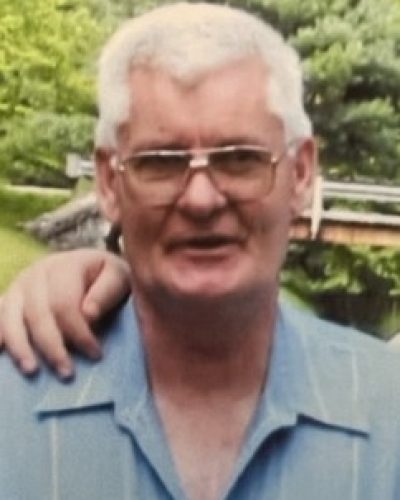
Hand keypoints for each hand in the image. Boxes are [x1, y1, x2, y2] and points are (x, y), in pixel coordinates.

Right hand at [0, 249, 129, 377]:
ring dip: (19, 346)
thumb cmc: (108, 277)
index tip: (96, 354)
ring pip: (10, 316)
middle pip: (37, 313)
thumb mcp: (119, 277)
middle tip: (67, 373)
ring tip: (32, 370)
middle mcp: (36, 273)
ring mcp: (19, 285)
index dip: (79, 332)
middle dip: (51, 347)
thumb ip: (106, 293)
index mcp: (65, 265)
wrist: (92, 266)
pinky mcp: (9, 298)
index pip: (65, 304)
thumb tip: (89, 314)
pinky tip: (1, 352)